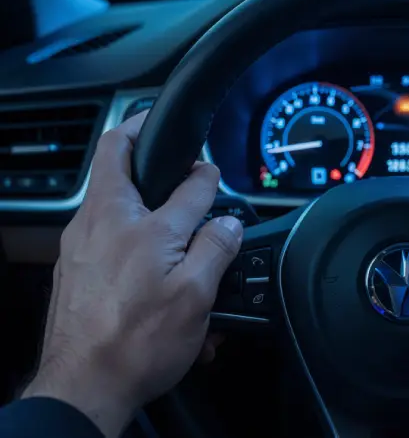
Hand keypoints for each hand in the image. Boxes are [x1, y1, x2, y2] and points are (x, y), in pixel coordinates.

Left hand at [22, 112, 242, 435]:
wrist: (83, 386)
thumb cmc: (136, 344)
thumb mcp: (195, 296)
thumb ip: (215, 247)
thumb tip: (228, 222)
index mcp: (137, 224)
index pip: (183, 181)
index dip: (205, 173)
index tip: (213, 173)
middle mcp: (101, 224)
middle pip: (113, 158)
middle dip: (136, 136)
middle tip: (153, 129)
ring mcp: (79, 244)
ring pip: (104, 194)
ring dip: (130, 184)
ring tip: (152, 188)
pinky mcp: (73, 266)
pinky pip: (99, 231)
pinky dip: (122, 225)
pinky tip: (144, 252)